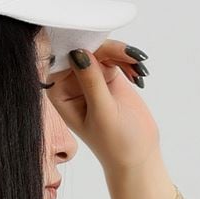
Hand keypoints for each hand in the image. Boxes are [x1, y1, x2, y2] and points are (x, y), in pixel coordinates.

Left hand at [45, 40, 160, 177]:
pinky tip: (139, 74)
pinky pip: (115, 55)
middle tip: (129, 55)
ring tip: (138, 67)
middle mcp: (71, 83)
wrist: (138, 156)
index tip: (94, 42)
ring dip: (121, 53)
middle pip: (83, 48)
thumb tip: (79, 51)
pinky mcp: (108, 75)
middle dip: (106, 48)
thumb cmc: (116, 144)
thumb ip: (91, 81)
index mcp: (60, 93)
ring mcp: (90, 77)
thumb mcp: (102, 112)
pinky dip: (128, 59)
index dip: (76, 45)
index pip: (61, 59)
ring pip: (101, 49)